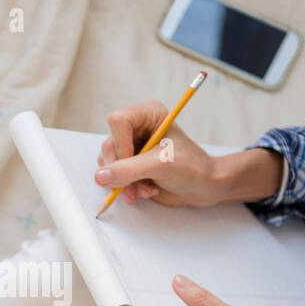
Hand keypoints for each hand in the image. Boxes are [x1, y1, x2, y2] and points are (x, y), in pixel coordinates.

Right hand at [95, 100, 231, 206]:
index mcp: (148, 114)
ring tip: (146, 189)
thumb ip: (129, 170)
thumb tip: (99, 176)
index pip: (117, 121)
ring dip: (125, 182)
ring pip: (108, 163)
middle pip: (110, 145)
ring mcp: (132, 147)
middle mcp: (137, 128)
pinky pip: (113, 176)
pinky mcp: (130, 165)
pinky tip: (145, 190)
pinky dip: (126, 187)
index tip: (135, 162)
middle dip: (122, 171)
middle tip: (137, 185)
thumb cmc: (193, 168)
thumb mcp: (161, 165)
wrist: (205, 187)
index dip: (121, 145)